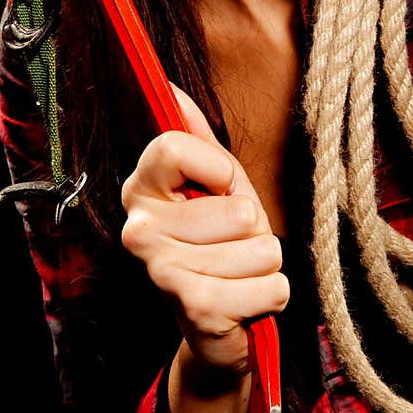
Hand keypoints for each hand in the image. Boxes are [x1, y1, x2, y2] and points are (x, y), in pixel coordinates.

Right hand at [120, 84, 288, 377]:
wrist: (214, 328)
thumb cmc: (217, 245)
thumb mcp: (213, 185)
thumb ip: (196, 137)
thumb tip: (171, 84)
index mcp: (141, 191)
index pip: (174, 145)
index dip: (218, 169)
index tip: (218, 189)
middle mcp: (139, 230)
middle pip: (236, 207)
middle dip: (254, 229)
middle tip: (231, 245)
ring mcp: (162, 271)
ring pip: (261, 248)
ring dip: (264, 264)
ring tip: (238, 273)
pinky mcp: (196, 308)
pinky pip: (273, 286)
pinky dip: (273, 295)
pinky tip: (244, 302)